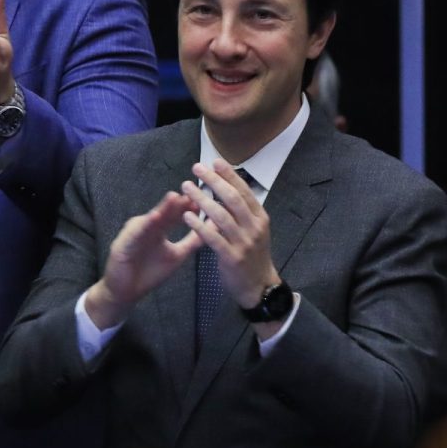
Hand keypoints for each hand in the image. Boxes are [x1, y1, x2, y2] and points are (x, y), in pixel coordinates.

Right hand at [84, 191, 200, 330]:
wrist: (126, 292)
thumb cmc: (149, 273)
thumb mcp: (177, 255)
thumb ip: (193, 242)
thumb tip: (212, 227)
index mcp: (159, 229)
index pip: (175, 214)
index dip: (190, 206)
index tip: (207, 196)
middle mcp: (146, 227)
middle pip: (164, 212)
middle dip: (178, 202)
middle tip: (193, 190)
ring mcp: (133, 234)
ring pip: (150, 218)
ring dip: (162, 208)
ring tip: (175, 197)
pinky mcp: (122, 243)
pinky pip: (135, 233)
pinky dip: (144, 225)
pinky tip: (154, 217)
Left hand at [181, 160, 278, 320]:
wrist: (258, 286)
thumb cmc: (251, 254)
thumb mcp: (252, 230)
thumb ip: (241, 211)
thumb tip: (226, 187)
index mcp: (260, 218)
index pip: (244, 191)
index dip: (229, 175)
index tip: (215, 161)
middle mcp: (254, 227)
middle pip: (232, 199)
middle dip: (214, 181)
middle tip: (197, 168)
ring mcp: (244, 242)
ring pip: (221, 216)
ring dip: (202, 199)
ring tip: (186, 186)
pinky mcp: (232, 257)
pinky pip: (213, 238)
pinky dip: (199, 225)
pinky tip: (186, 216)